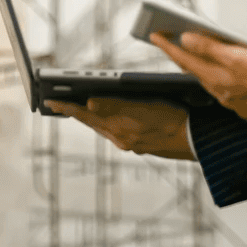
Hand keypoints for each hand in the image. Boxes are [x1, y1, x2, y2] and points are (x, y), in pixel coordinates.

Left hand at [45, 98, 194, 159]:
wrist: (196, 140)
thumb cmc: (175, 116)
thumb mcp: (146, 104)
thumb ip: (117, 104)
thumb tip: (90, 100)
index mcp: (122, 127)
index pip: (87, 114)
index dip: (68, 107)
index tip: (50, 101)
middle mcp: (122, 138)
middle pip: (92, 122)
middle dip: (73, 112)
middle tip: (55, 103)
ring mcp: (130, 143)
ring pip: (101, 127)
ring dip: (87, 117)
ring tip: (73, 108)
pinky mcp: (138, 145)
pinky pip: (112, 132)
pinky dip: (103, 123)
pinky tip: (101, 117)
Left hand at [150, 32, 246, 136]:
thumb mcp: (240, 58)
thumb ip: (211, 48)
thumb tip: (186, 38)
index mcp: (215, 77)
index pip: (183, 57)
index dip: (167, 44)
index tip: (153, 34)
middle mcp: (218, 89)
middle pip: (191, 68)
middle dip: (177, 52)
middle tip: (165, 39)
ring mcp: (230, 98)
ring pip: (205, 77)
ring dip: (194, 63)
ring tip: (187, 50)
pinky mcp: (243, 102)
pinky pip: (220, 85)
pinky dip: (212, 73)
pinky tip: (217, 70)